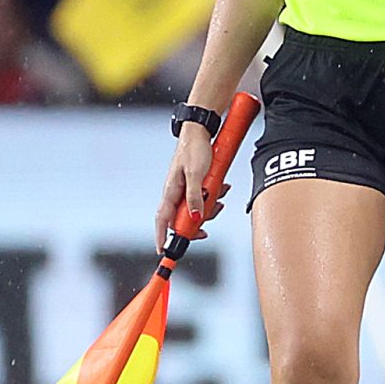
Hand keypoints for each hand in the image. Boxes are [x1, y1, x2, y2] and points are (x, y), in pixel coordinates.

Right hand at [154, 125, 217, 250]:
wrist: (201, 131)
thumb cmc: (195, 149)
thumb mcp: (197, 174)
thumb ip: (196, 196)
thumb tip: (195, 217)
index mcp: (170, 192)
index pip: (162, 220)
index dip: (161, 237)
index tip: (163, 251)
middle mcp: (175, 193)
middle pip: (184, 219)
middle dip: (200, 220)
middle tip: (214, 211)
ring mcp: (185, 189)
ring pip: (197, 209)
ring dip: (211, 205)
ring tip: (220, 193)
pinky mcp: (195, 184)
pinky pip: (204, 198)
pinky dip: (214, 195)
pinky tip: (222, 187)